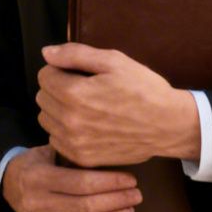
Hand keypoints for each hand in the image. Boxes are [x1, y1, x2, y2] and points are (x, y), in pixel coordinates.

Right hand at [2, 146, 141, 211]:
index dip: (110, 183)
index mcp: (37, 177)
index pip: (81, 183)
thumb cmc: (37, 164)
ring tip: (128, 210)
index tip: (130, 180)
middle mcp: (35, 203)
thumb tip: (112, 155)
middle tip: (136, 195)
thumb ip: (73, 154)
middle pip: (85, 207)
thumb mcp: (49, 151)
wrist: (9, 186)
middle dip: (116, 201)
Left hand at [36, 44, 200, 167]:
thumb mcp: (114, 61)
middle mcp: (70, 121)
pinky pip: (56, 139)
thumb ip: (75, 54)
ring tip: (86, 106)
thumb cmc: (144, 90)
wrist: (169, 126)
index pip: (44, 75)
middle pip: (42, 96)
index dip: (61, 69)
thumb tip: (46, 53)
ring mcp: (75, 142)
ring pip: (46, 118)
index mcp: (74, 93)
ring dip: (58, 110)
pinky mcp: (82, 158)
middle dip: (58, 88)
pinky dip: (65, 130)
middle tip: (85, 88)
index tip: (80, 73)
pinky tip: (86, 124)